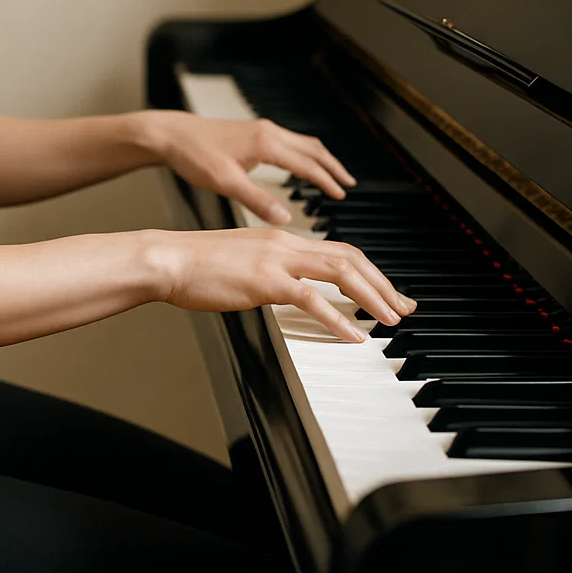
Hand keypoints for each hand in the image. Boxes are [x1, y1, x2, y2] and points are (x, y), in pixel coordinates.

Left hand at [142, 110, 355, 224]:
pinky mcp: (252, 131)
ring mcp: (261, 129)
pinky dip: (303, 153)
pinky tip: (300, 164)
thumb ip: (257, 201)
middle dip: (332, 167)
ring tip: (333, 174)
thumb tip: (286, 220)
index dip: (326, 181)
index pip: (307, 164)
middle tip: (349, 184)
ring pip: (302, 142)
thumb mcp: (226, 183)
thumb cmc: (194, 156)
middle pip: (312, 149)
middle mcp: (268, 132)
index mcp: (266, 144)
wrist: (171, 134)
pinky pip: (289, 141)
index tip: (342, 195)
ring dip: (320, 158)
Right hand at [152, 228, 415, 342]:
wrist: (167, 259)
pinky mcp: (265, 281)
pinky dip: (338, 318)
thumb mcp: (239, 260)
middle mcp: (284, 243)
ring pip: (340, 272)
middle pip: (349, 257)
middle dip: (383, 284)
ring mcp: (276, 260)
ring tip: (390, 319)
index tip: (386, 292)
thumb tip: (283, 288)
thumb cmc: (193, 264)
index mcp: (280, 238)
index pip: (337, 250)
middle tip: (404, 306)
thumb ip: (265, 269)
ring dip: (372, 297)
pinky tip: (353, 335)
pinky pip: (311, 299)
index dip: (368, 271)